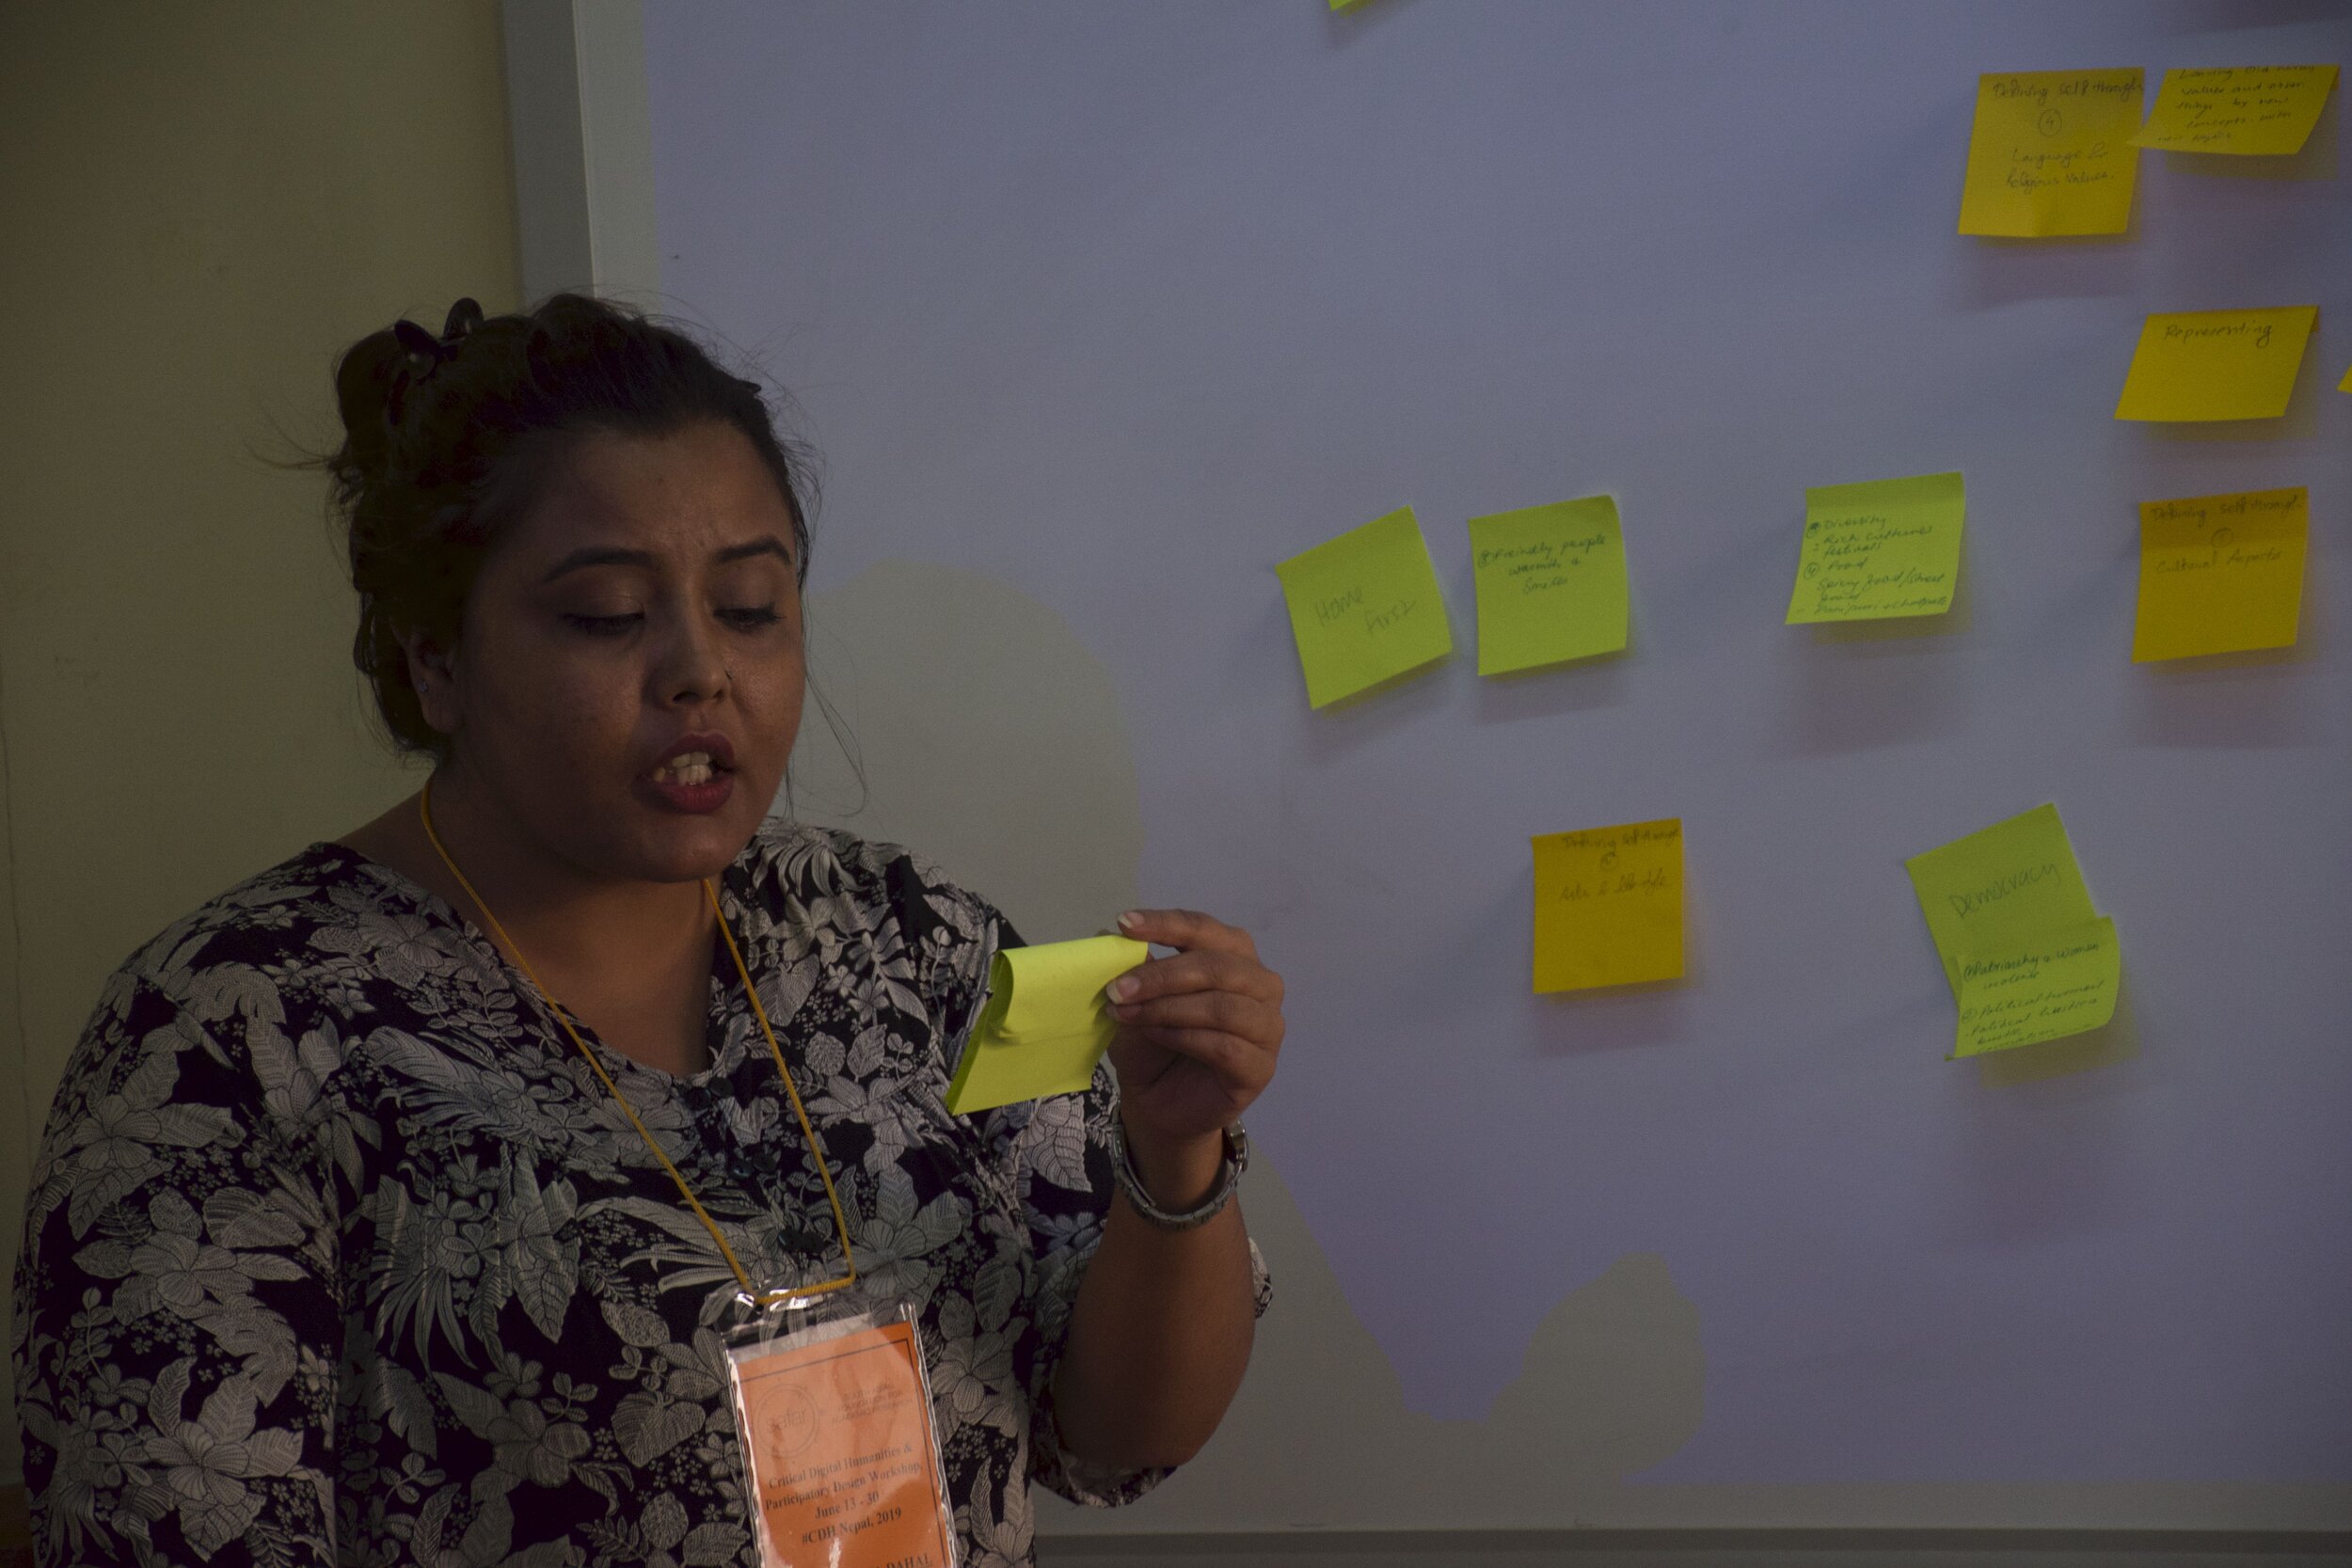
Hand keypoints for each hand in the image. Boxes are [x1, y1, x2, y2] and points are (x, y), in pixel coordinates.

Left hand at [1103, 909, 1283, 1187]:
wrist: (1159, 1103)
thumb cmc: (1153, 1044)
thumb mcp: (1133, 1000)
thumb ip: (1127, 968)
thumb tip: (1105, 936)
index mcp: (1233, 955)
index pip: (1204, 929)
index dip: (1165, 924)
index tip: (1124, 924)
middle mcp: (1259, 984)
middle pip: (1217, 966)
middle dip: (1162, 975)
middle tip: (1117, 988)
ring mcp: (1266, 1027)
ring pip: (1223, 1006)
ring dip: (1168, 1008)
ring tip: (1128, 1015)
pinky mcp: (1261, 1067)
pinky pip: (1226, 1046)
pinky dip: (1185, 1038)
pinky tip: (1156, 1036)